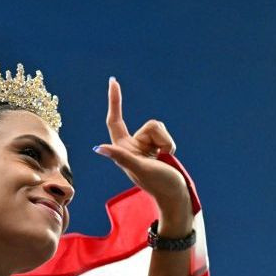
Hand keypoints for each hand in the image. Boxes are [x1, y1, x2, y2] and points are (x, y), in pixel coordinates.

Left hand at [94, 78, 191, 228]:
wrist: (177, 194)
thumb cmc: (159, 185)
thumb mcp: (139, 169)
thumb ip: (121, 156)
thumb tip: (98, 148)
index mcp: (123, 149)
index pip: (115, 120)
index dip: (115, 101)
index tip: (114, 81)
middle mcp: (133, 145)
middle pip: (150, 125)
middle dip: (161, 138)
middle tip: (163, 157)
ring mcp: (146, 146)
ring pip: (159, 128)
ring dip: (167, 144)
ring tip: (165, 160)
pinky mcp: (158, 147)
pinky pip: (165, 135)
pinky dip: (170, 146)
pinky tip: (168, 158)